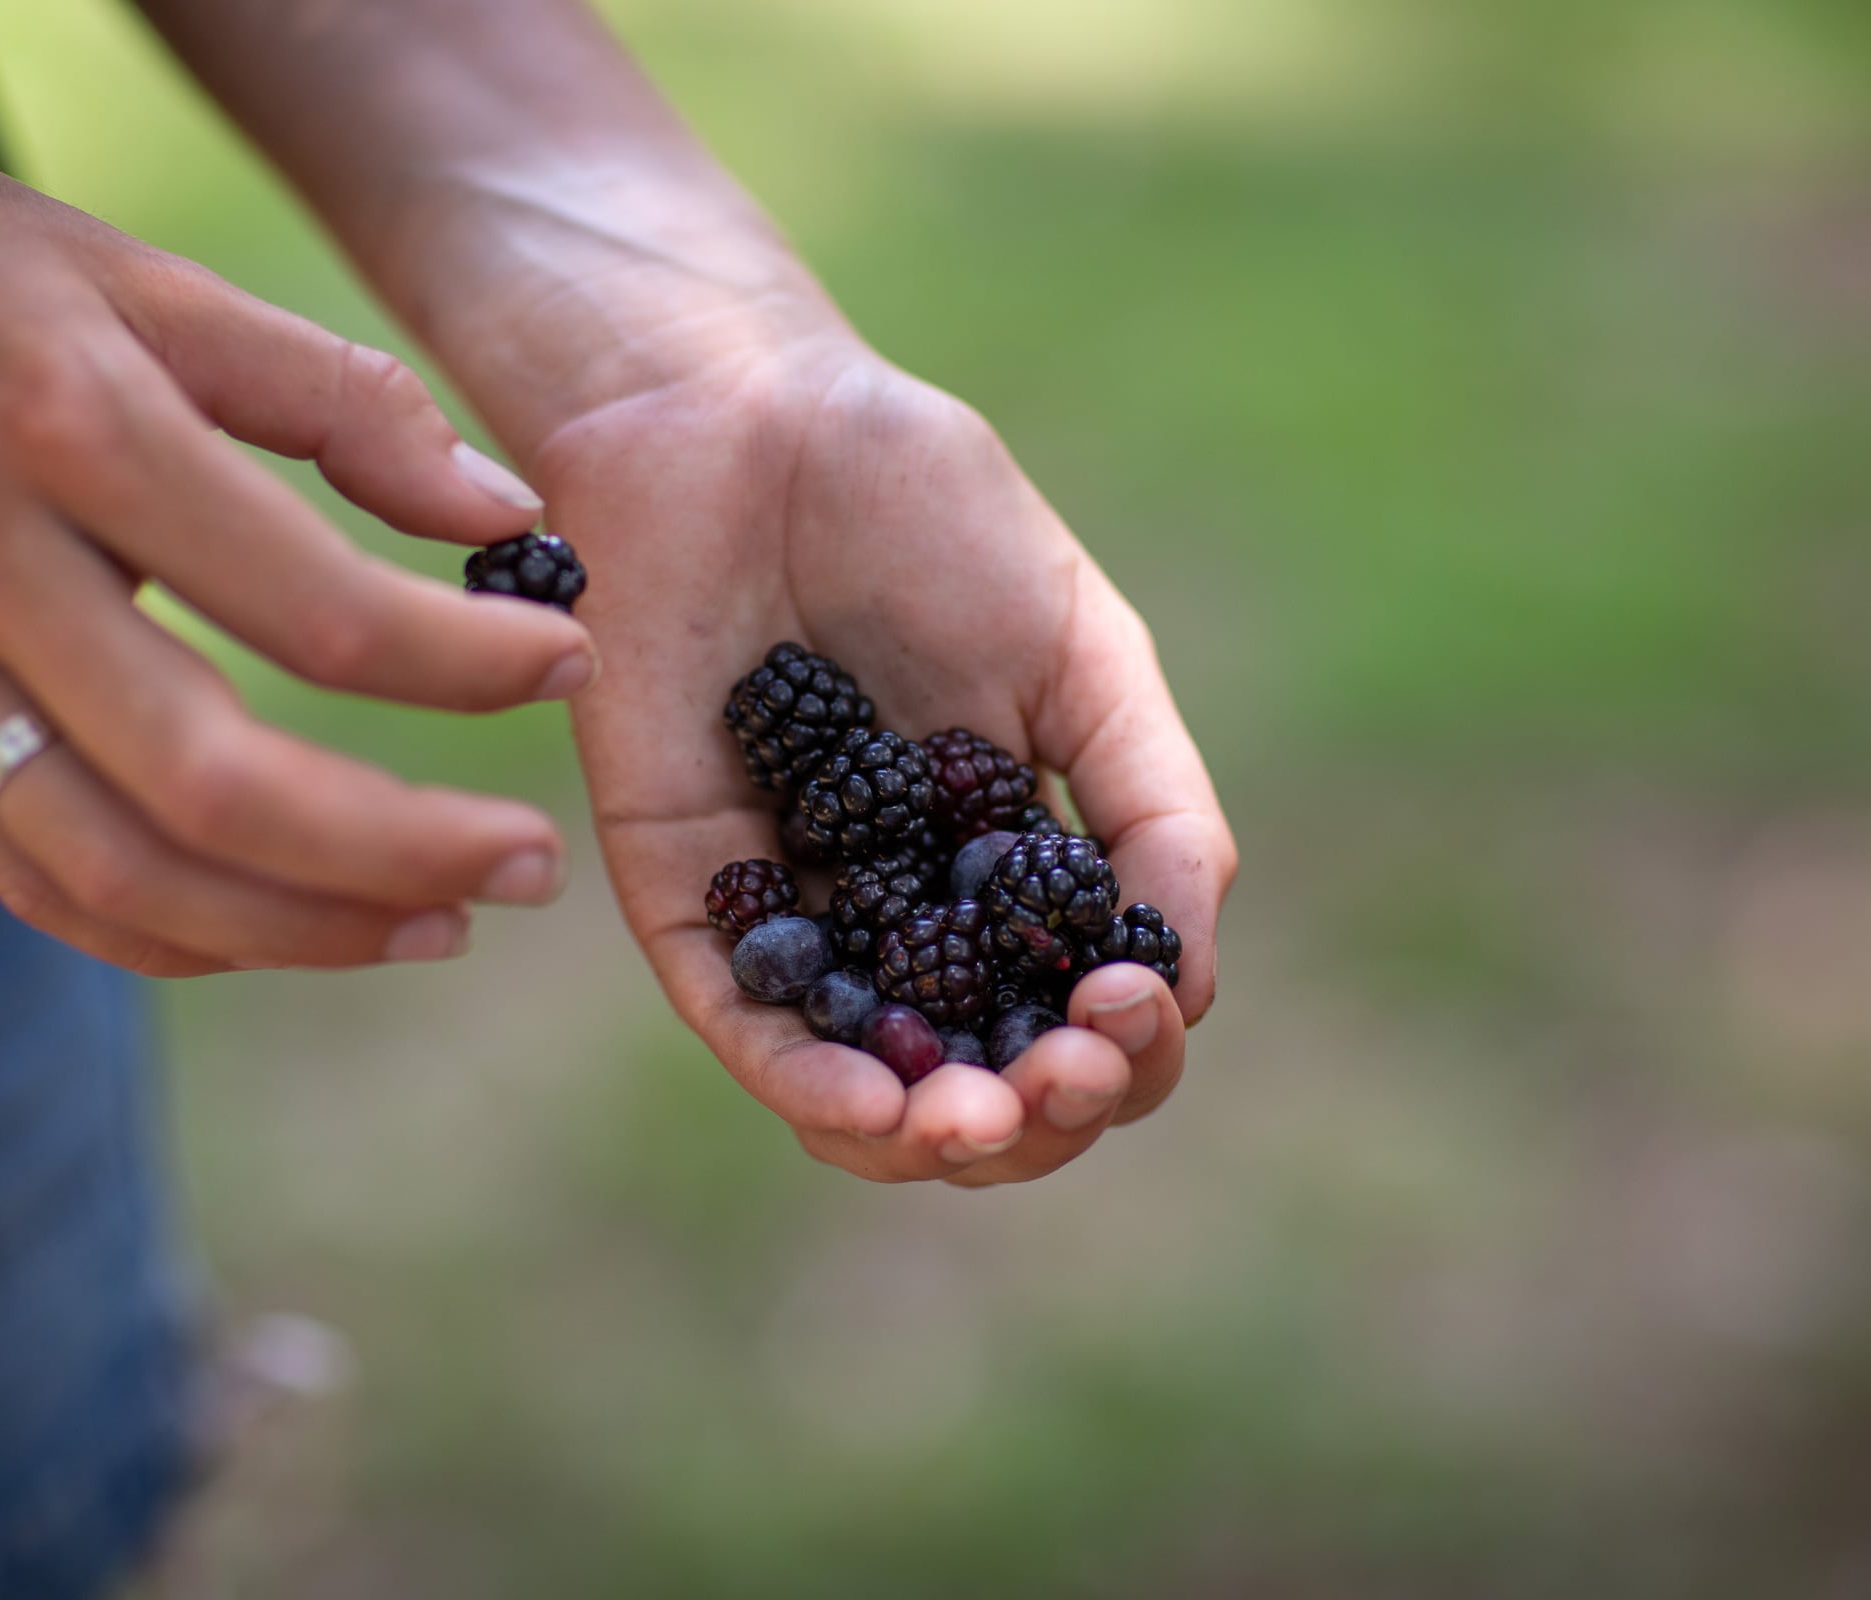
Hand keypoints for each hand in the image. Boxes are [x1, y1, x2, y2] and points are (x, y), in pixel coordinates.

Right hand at [0, 109, 594, 973]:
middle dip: (402, 849)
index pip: (311, 610)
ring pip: (122, 873)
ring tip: (442, 921)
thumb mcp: (159, 283)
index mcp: (73, 434)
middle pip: (216, 785)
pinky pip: (34, 883)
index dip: (463, 665)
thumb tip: (507, 520)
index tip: (566, 665)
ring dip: (303, 929)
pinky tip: (292, 931)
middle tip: (533, 863)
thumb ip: (344, 400)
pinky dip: (174, 935)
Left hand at [528, 341, 1236, 1183]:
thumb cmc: (929, 517)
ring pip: (857, 1084)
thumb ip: (1152, 809)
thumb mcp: (1087, 659)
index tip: (1129, 1007)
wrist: (756, 419)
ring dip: (926, 1134)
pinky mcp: (683, 884)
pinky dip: (803, 1078)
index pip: (1073, 1021)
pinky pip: (737, 1017)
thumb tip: (1188, 980)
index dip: (1122, 1053)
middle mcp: (903, 912)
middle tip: (1061, 1078)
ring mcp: (794, 906)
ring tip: (976, 1116)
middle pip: (977, 1081)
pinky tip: (870, 1104)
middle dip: (1037, 1114)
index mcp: (1006, 870)